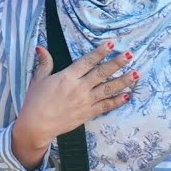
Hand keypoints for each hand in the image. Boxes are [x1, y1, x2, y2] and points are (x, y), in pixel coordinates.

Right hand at [12, 42, 138, 155]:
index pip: (87, 62)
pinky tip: (127, 96)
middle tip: (130, 54)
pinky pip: (105, 106)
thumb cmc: (34, 102)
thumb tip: (41, 48)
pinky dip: (117, 101)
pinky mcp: (87, 114)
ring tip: (136, 74)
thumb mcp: (38, 80)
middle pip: (102, 73)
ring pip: (108, 89)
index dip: (100, 52)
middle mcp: (79, 88)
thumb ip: (44, 63)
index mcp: (67, 77)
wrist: (36, 126)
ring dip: (123, 81)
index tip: (111, 44)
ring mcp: (85, 102)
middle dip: (117, 63)